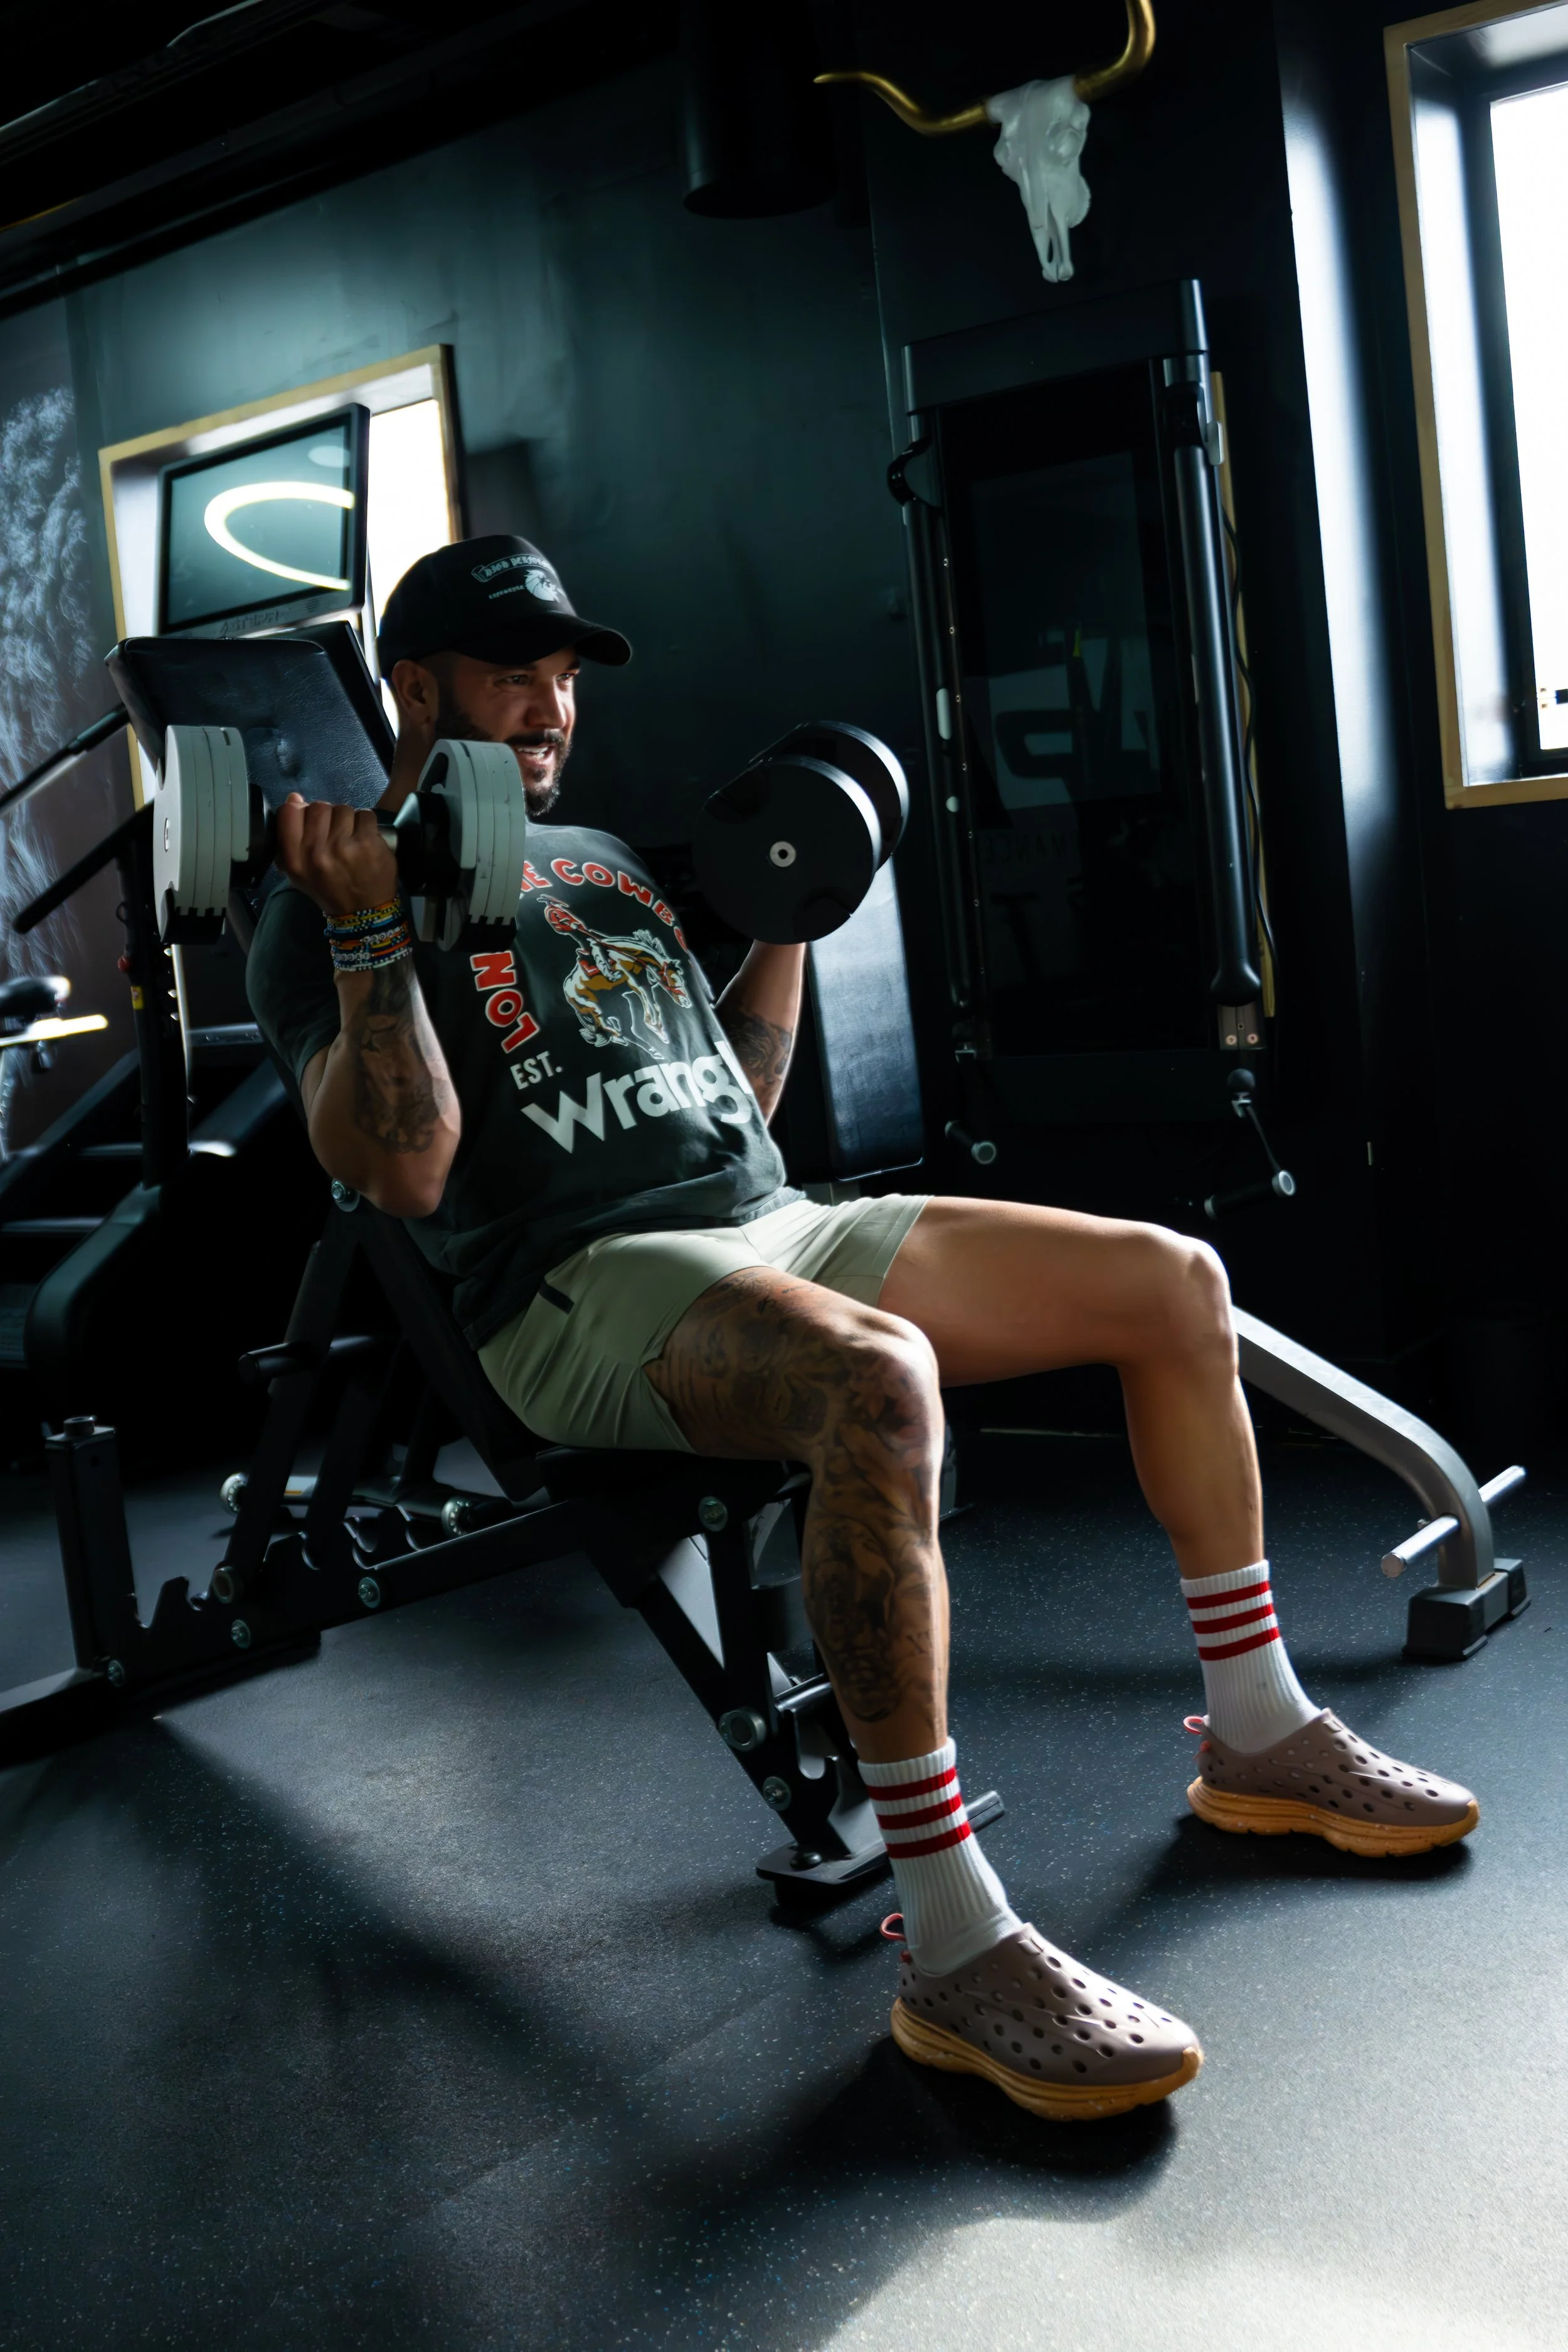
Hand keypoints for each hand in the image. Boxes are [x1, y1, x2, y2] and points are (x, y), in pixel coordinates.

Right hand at [274, 793, 398, 920]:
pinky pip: (364, 814)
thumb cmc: (328, 888)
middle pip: (317, 807)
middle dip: (326, 815)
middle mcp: (316, 852)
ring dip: (347, 819)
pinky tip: (364, 838)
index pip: (288, 813)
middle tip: (334, 832)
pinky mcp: (368, 843)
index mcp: (295, 859)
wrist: (362, 912)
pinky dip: (366, 823)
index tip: (309, 820)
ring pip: (342, 809)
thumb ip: (290, 835)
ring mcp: (344, 847)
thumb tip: (294, 798)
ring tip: (350, 837)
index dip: (299, 810)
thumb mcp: (299, 871)